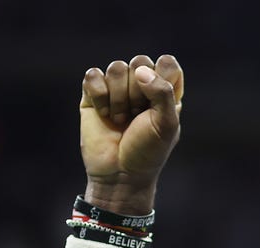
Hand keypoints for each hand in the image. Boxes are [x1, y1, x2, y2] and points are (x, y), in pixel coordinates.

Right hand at [79, 54, 183, 213]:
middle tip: (137, 116)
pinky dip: (99, 96)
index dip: (162, 76)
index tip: (158, 102)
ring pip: (116, 68)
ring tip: (121, 120)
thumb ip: (163, 92)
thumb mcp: (167, 125)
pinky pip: (93, 76)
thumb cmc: (148, 151)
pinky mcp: (93, 95)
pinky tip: (104, 114)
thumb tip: (140, 70)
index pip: (167, 63)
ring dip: (118, 98)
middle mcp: (141, 85)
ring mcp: (116, 89)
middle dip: (138, 91)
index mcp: (165, 91)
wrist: (119, 174)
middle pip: (139, 62)